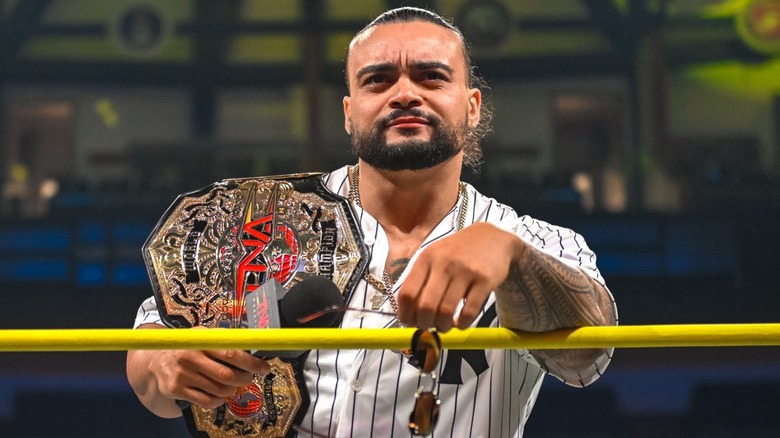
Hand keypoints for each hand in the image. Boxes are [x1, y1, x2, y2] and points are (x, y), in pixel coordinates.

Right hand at [148, 329, 270, 408]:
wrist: (155, 359)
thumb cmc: (189, 347)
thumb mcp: (203, 336)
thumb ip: (224, 341)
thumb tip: (255, 347)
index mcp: (201, 340)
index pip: (232, 353)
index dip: (251, 363)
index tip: (265, 368)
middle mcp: (190, 356)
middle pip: (228, 376)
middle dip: (244, 379)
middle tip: (248, 377)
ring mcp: (182, 374)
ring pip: (220, 390)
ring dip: (232, 390)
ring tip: (232, 384)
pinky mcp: (175, 389)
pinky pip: (208, 401)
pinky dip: (219, 400)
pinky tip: (218, 394)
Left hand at [396, 223, 522, 331]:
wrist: (491, 237)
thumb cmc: (457, 252)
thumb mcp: (434, 256)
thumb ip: (420, 280)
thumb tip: (408, 314)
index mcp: (426, 259)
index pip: (407, 293)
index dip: (406, 314)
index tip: (410, 322)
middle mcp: (443, 263)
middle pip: (425, 306)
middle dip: (424, 323)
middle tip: (429, 326)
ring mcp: (465, 271)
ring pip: (446, 311)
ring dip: (443, 326)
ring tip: (444, 326)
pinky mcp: (484, 280)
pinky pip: (469, 311)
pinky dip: (463, 324)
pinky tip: (461, 323)